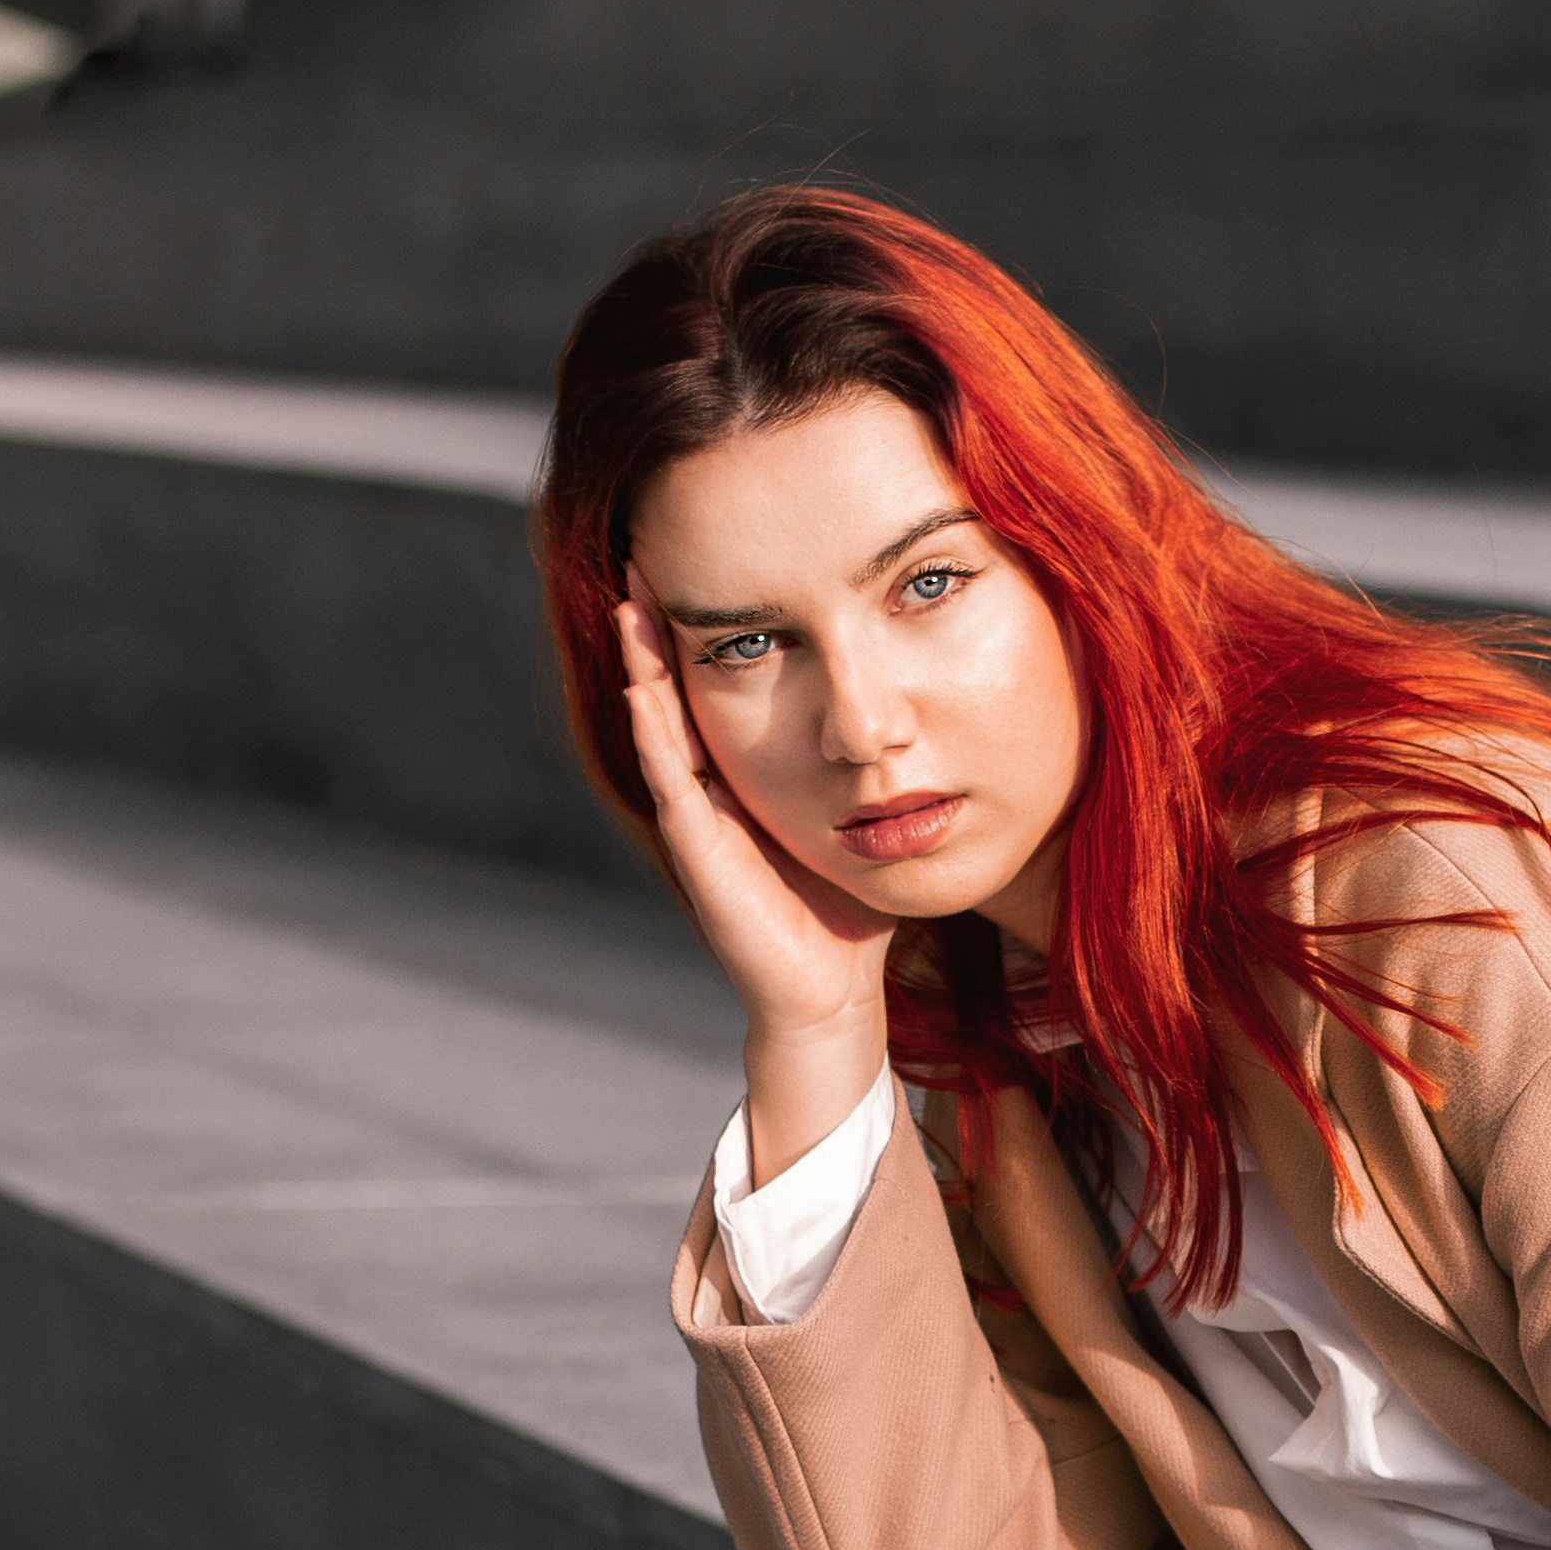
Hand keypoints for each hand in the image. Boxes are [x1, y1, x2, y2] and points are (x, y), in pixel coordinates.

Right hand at [618, 588, 892, 1177]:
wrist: (834, 994)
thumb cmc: (849, 909)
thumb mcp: (862, 815)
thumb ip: (872, 766)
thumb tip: (920, 707)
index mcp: (745, 779)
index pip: (716, 687)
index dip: (706, 628)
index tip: (705, 562)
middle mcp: (711, 793)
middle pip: (675, 692)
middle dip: (659, 628)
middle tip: (645, 555)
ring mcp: (698, 822)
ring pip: (659, 726)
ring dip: (641, 666)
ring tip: (630, 603)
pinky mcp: (699, 853)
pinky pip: (671, 779)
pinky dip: (654, 733)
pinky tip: (642, 689)